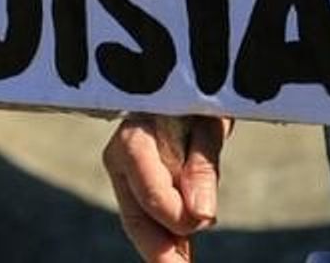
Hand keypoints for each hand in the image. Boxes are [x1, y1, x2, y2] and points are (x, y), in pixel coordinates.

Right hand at [104, 113, 229, 262]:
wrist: (188, 83)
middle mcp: (120, 158)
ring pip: (140, 222)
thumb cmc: (200, 98)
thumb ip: (203, 167)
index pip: (149, 192)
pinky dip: (168, 239)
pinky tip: (182, 258)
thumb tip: (201, 216)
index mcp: (133, 139)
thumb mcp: (209, 123)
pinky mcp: (138, 183)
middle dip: (160, 251)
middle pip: (137, 216)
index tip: (207, 221)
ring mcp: (126, 173)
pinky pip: (150, 218)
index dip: (176, 214)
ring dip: (164, 249)